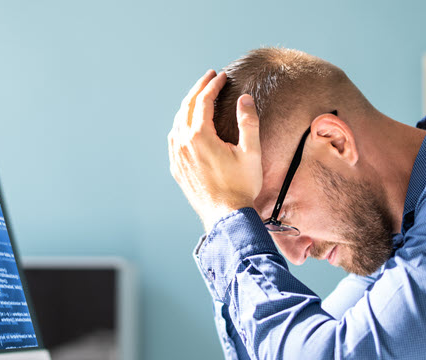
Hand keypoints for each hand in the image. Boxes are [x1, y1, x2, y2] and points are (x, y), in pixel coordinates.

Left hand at [168, 70, 262, 231]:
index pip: (203, 100)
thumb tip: (245, 98)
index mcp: (200, 136)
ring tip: (200, 97)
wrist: (226, 217)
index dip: (213, 85)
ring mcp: (177, 157)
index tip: (222, 76)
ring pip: (178, 122)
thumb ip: (248, 122)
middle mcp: (183, 144)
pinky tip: (187, 125)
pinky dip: (181, 124)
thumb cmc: (241, 186)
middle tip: (210, 77)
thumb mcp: (251, 152)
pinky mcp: (177, 169)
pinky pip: (174, 139)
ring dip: (189, 105)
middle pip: (187, 107)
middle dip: (199, 88)